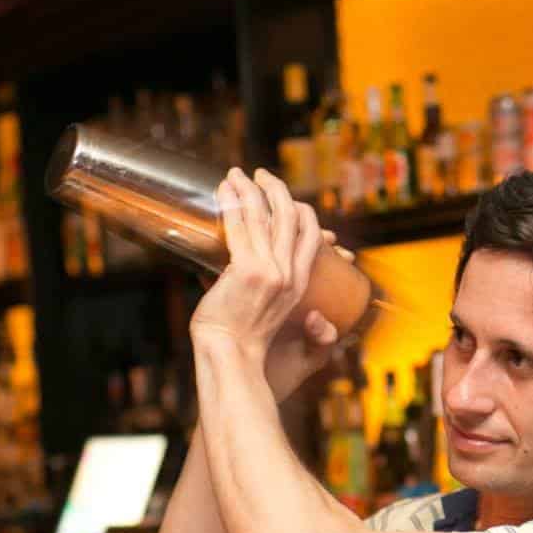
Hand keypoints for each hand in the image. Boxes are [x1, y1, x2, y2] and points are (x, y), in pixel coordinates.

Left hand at [193, 168, 353, 396]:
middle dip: (276, 190)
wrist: (232, 360)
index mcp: (298, 284)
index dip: (301, 211)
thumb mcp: (279, 327)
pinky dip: (232, 202)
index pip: (309, 236)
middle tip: (261, 175)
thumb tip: (260, 291)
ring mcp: (269, 270)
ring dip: (250, 188)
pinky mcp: (246, 270)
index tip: (284, 198)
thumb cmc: (249, 350)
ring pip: (264, 216)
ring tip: (237, 173)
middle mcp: (289, 273)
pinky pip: (240, 225)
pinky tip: (224, 188)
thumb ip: (275, 307)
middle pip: (290, 218)